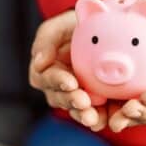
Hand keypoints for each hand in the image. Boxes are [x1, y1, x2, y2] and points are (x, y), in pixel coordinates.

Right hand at [28, 10, 106, 130]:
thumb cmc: (74, 27)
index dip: (57, 81)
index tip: (70, 82)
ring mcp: (75, 95)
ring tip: (94, 118)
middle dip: (71, 101)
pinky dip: (101, 117)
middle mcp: (58, 87)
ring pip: (76, 109)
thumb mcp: (58, 27)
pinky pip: (96, 112)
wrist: (100, 29)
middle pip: (60, 98)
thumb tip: (38, 63)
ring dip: (83, 114)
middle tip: (83, 102)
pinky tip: (107, 119)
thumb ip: (46, 41)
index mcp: (46, 70)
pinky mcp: (94, 102)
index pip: (46, 78)